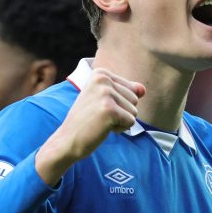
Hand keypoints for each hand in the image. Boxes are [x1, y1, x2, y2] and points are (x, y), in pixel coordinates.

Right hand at [36, 68, 145, 185]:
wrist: (68, 140)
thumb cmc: (88, 120)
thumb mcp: (106, 100)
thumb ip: (127, 91)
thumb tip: (143, 90)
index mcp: (100, 73)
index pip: (132, 89)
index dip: (120, 104)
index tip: (99, 107)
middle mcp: (102, 79)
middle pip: (135, 99)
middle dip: (122, 112)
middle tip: (99, 116)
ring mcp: (105, 93)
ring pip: (134, 111)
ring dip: (120, 121)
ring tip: (100, 121)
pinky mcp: (109, 109)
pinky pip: (130, 122)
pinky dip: (119, 129)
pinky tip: (102, 127)